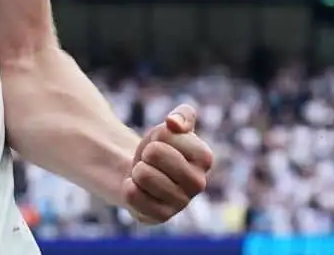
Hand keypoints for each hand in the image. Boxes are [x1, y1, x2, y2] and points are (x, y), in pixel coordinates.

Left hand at [123, 103, 213, 224]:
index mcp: (205, 157)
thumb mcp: (170, 126)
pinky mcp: (160, 217)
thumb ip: (182, 115)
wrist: (141, 172)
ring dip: (137, 171)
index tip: (162, 144)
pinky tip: (138, 190)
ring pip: (142, 175)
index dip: (157, 135)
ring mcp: (180, 203)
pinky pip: (132, 196)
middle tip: (151, 161)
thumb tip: (174, 123)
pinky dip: (128, 188)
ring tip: (145, 175)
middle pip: (154, 153)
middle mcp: (198, 184)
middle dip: (145, 153)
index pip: (167, 135)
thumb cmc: (159, 147)